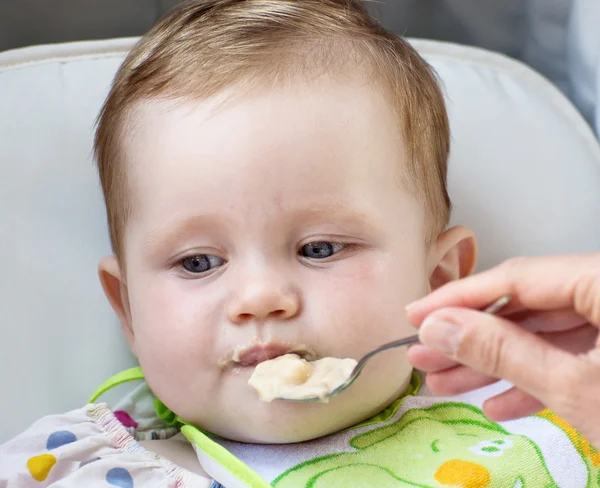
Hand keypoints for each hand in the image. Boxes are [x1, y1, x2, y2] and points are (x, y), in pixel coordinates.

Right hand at [405, 254, 599, 447]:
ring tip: (445, 382)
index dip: (458, 298)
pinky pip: (570, 356)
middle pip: (527, 305)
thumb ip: (502, 350)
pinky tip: (497, 402)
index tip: (417, 316)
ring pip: (543, 333)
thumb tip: (440, 328)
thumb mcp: (571, 386)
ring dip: (493, 362)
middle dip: (471, 337)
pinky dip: (534, 378)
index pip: (516, 277)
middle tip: (424, 353)